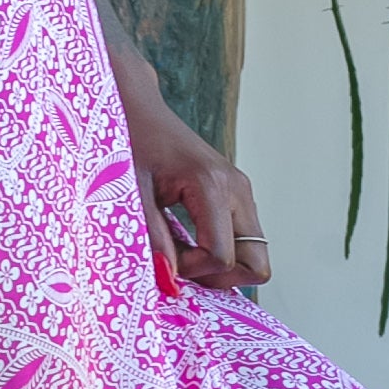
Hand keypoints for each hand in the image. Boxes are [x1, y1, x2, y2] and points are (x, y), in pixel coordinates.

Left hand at [109, 63, 269, 297]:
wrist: (139, 109)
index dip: (192, 271)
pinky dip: (220, 252)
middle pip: (257, 262)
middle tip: (182, 266)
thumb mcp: (132, 192)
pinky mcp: (237, 195)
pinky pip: (244, 240)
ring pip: (254, 254)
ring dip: (219, 266)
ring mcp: (241, 191)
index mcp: (211, 185)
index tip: (163, 258)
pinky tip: (187, 242)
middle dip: (220, 277)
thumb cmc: (132, 143)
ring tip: (180, 250)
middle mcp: (236, 188)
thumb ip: (152, 237)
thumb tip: (169, 280)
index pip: (222, 256)